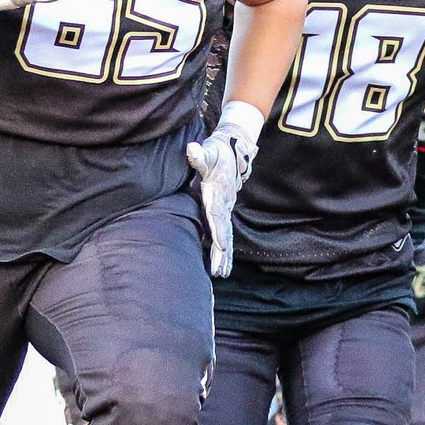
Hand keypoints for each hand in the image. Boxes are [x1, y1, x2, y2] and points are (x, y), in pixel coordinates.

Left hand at [185, 101, 263, 277]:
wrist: (232, 152)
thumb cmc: (216, 153)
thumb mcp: (208, 151)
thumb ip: (199, 154)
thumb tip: (192, 150)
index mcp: (217, 193)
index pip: (217, 214)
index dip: (218, 229)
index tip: (220, 244)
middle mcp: (223, 205)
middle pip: (224, 232)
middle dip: (222, 253)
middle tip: (219, 271)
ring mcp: (225, 211)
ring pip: (226, 237)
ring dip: (224, 256)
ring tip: (222, 274)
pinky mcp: (223, 214)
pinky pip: (224, 235)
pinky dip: (224, 251)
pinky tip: (221, 266)